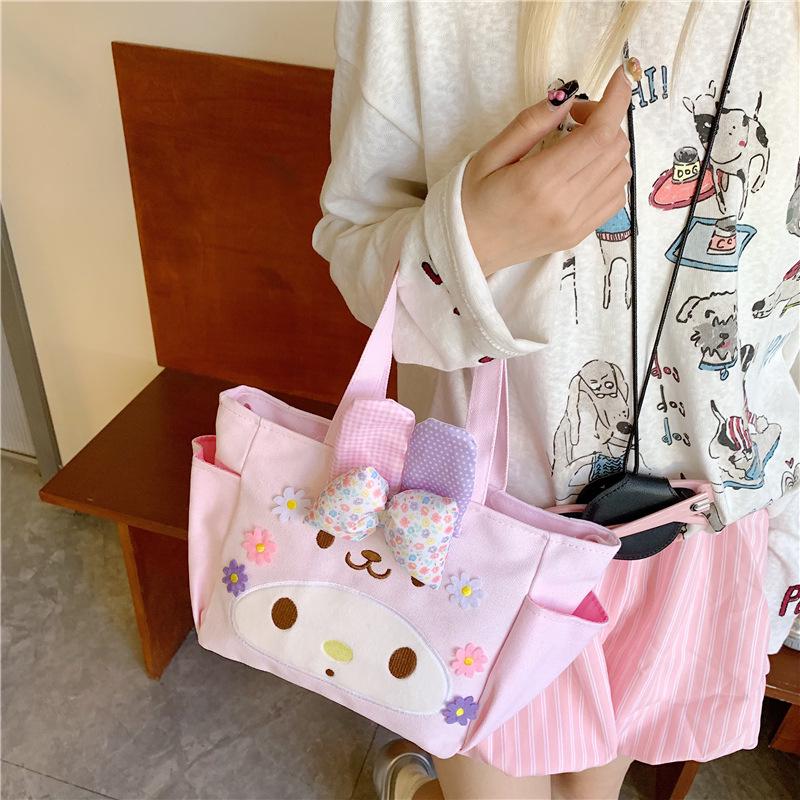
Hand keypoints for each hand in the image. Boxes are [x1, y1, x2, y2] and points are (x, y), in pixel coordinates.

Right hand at [462, 65, 631, 276]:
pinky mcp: (579, 235)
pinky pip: (615, 197)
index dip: (616, 100)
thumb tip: (566, 98)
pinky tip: (584, 171)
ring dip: (608, 148)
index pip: (598, 135)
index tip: (619, 78)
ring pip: (621, 172)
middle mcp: (564, 205)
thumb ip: (529, 124)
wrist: (467, 250)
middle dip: (605, 120)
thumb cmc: (470, 200)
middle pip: (614, 149)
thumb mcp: (489, 155)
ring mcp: (575, 224)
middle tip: (574, 118)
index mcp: (539, 181)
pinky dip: (609, 175)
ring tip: (578, 146)